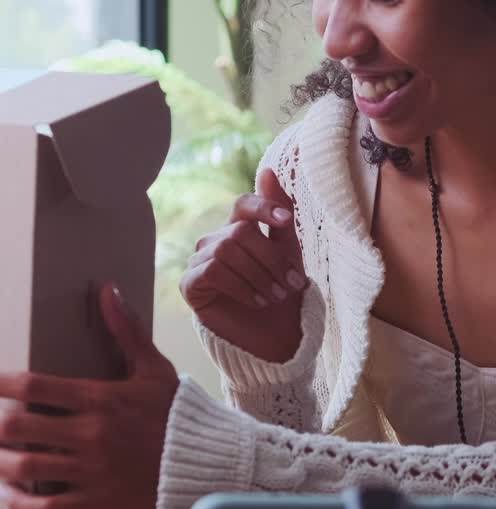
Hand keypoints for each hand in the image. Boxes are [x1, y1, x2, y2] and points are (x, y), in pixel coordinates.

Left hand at [0, 283, 178, 508]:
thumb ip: (127, 330)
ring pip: (25, 468)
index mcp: (99, 398)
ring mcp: (91, 470)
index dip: (1, 384)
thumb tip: (109, 290)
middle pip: (17, 428)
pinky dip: (21, 504)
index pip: (34, 387)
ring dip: (1, 462)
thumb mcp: (153, 369)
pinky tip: (11, 496)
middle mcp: (90, 434)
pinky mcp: (96, 501)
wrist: (206, 464)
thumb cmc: (177, 416)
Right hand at [180, 168, 307, 362]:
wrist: (271, 338)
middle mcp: (215, 240)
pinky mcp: (190, 284)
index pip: (243, 204)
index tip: (286, 221)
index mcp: (239, 228)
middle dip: (271, 258)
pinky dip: (240, 286)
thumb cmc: (280, 293)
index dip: (263, 206)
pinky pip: (213, 271)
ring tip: (274, 296)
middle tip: (291, 284)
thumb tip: (267, 170)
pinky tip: (255, 301)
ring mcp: (199, 261)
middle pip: (240, 231)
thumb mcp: (288, 252)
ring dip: (258, 275)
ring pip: (227, 249)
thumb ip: (279, 215)